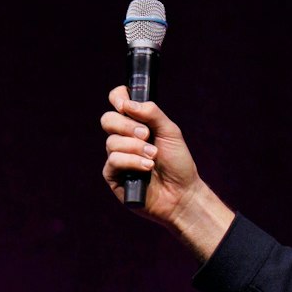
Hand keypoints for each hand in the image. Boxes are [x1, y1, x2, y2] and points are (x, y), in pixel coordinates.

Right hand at [99, 87, 232, 258]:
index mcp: (136, 124)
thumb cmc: (178, 162)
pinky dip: (131, 161)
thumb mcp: (170, 132)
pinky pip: (114, 160)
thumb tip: (128, 103)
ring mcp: (117, 156)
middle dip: (127, 126)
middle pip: (108, 119)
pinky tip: (147, 167)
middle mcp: (123, 138)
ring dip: (135, 148)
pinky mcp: (113, 175)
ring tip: (154, 157)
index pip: (117, 102)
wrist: (183, 193)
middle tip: (147, 135)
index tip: (125, 104)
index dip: (118, 98)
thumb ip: (152, 113)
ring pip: (112, 141)